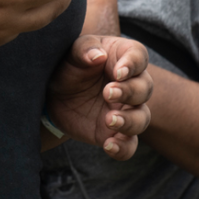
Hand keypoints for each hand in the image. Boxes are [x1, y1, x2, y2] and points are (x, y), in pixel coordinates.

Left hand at [46, 35, 151, 158]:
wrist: (54, 95)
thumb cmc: (70, 67)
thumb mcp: (71, 53)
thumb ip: (84, 50)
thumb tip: (98, 55)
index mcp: (123, 58)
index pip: (139, 57)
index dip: (133, 64)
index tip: (118, 72)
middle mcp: (131, 85)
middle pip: (145, 88)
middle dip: (129, 91)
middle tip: (107, 93)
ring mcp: (126, 110)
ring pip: (142, 118)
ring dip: (129, 120)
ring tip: (108, 119)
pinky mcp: (116, 132)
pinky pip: (129, 145)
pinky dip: (123, 148)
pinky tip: (109, 145)